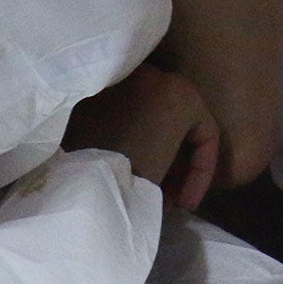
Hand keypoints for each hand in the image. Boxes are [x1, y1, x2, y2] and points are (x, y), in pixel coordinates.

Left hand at [64, 63, 220, 211]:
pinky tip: (124, 168)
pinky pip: (127, 117)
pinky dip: (132, 139)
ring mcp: (126, 81)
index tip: (186, 206)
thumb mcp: (162, 175)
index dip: (202, 176)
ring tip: (146, 186)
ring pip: (153, 118)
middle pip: (179, 123)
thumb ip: (174, 169)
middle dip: (177, 163)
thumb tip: (166, 179)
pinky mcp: (98, 92)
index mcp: (181, 94)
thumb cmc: (127, 169)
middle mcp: (157, 77)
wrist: (74, 172)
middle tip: (169, 196)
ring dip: (155, 151)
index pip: (208, 134)